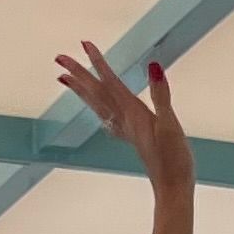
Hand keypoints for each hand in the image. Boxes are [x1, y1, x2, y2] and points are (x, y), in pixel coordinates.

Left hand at [56, 40, 191, 196]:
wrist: (173, 188)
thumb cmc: (174, 160)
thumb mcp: (171, 125)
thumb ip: (162, 96)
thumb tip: (154, 67)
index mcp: (133, 113)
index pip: (110, 82)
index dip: (98, 62)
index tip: (84, 45)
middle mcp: (125, 120)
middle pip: (96, 93)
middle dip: (78, 73)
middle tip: (59, 57)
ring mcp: (126, 130)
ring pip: (97, 105)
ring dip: (81, 90)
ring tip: (64, 78)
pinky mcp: (132, 138)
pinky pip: (107, 118)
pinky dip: (96, 109)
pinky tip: (95, 108)